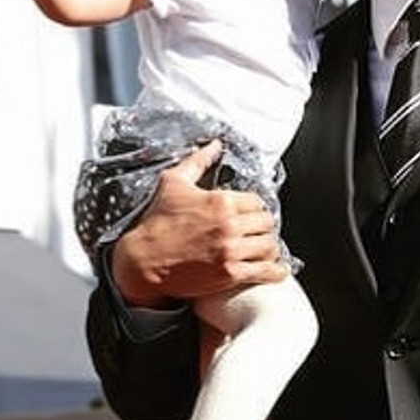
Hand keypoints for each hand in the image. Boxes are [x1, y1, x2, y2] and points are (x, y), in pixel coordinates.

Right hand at [111, 140, 288, 308]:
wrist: (142, 261)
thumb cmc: (156, 222)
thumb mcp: (173, 183)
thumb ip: (198, 161)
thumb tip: (214, 145)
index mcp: (221, 201)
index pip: (257, 201)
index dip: (256, 208)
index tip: (252, 214)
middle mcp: (229, 225)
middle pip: (266, 223)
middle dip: (264, 227)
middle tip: (259, 231)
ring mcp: (230, 251)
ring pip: (269, 246)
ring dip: (270, 247)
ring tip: (265, 249)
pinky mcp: (229, 274)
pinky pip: (264, 272)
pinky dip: (275, 271)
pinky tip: (277, 270)